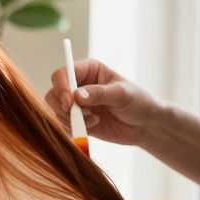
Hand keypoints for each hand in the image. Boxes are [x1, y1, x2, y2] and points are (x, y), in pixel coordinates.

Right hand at [45, 60, 163, 146]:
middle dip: (63, 107)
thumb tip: (76, 96)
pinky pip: (63, 124)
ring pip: (56, 110)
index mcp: (88, 70)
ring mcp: (76, 103)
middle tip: (82, 116)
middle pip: (54, 93)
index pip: (63, 74)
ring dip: (71, 119)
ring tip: (94, 120)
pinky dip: (75, 128)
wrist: (145, 125)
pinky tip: (94, 126)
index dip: (61, 87)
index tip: (69, 103)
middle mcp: (78, 85)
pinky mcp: (77, 120)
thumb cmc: (138, 102)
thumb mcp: (122, 94)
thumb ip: (99, 94)